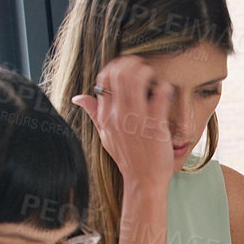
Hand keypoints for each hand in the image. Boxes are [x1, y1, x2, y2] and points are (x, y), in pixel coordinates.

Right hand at [71, 55, 176, 189]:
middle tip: (141, 65)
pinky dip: (163, 87)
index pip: (104, 79)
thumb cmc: (128, 158)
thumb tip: (78, 98)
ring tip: (152, 74)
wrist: (143, 180)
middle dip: (131, 63)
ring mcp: (137, 119)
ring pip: (136, 80)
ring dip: (146, 71)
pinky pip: (159, 96)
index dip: (115, 67)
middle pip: (119, 75)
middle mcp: (119, 115)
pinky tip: (165, 89)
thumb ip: (94, 113)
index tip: (125, 67)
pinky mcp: (155, 125)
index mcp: (106, 115)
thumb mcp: (105, 135)